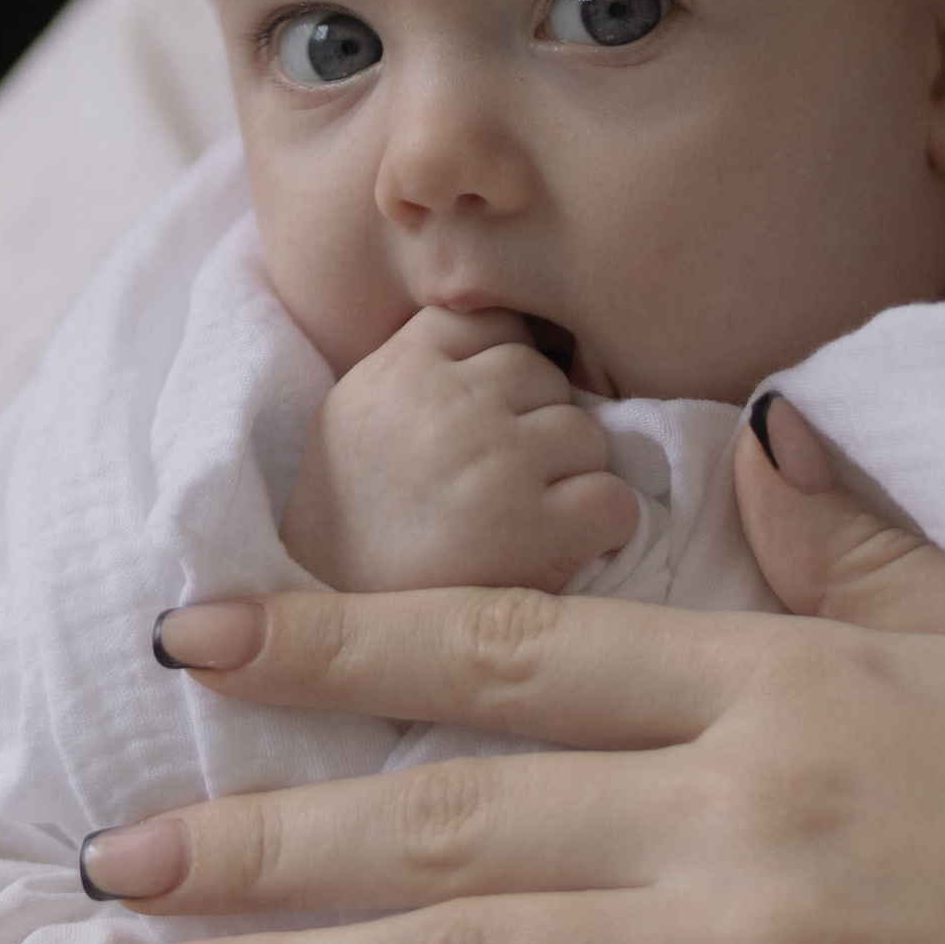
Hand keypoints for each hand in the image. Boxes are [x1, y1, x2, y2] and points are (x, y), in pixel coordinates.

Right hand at [278, 306, 639, 593]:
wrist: (329, 622)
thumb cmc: (347, 518)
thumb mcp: (354, 410)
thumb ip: (421, 362)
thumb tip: (506, 327)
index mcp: (404, 367)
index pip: (497, 321)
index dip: (503, 370)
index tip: (485, 416)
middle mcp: (452, 407)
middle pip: (544, 376)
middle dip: (535, 421)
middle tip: (501, 478)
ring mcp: (499, 466)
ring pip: (586, 435)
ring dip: (569, 474)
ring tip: (522, 516)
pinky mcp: (538, 532)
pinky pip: (615, 500)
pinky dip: (601, 527)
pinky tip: (560, 547)